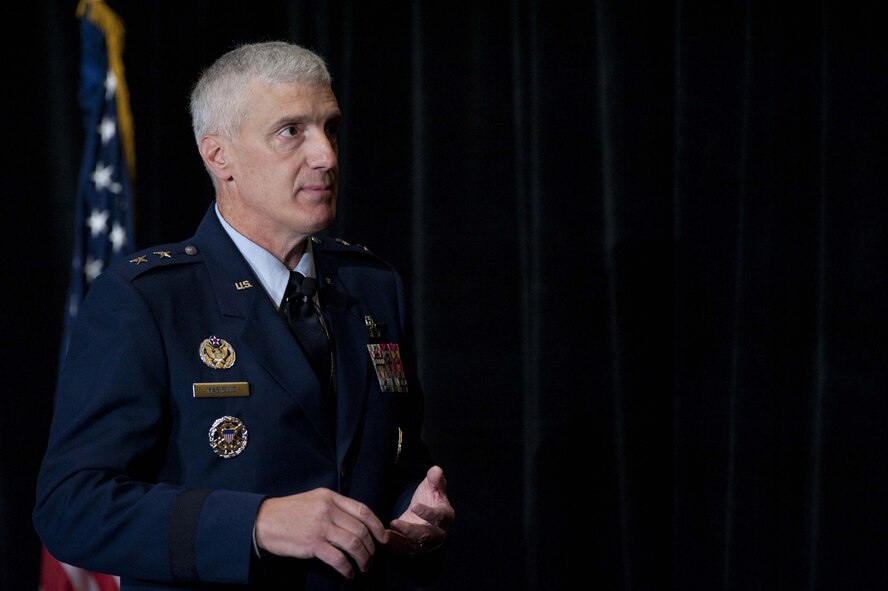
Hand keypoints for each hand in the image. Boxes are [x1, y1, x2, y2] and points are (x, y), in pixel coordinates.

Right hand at [254, 488, 388, 578]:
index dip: (377, 525)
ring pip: (354, 544)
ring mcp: (321, 527)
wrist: (263, 521)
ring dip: (363, 558)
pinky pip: (338, 558)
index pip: (362, 510)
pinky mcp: (313, 544)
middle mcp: (328, 510)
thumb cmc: (289, 512)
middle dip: (371, 547)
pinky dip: (347, 568)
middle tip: (372, 557)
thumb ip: (335, 507)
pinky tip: (348, 573)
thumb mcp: (314, 500)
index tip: (383, 537)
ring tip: (364, 567)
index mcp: (330, 497)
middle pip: (361, 529)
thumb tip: (357, 523)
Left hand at [385, 465, 454, 554]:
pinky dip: (394, 546)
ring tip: (386, 533)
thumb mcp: (433, 486)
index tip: (414, 505)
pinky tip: (382, 539)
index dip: (427, 512)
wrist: (424, 513)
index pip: (438, 516)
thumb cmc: (430, 497)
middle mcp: (438, 533)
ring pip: (414, 545)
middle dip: (410, 530)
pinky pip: (404, 550)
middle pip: (426, 535)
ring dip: (399, 540)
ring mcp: (427, 543)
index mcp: (445, 516)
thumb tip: (436, 470)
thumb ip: (435, 479)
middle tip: (394, 522)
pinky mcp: (415, 548)